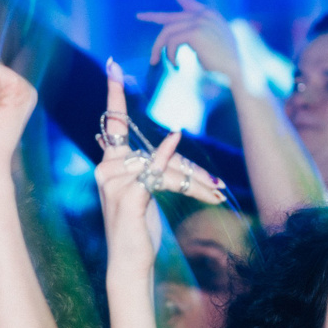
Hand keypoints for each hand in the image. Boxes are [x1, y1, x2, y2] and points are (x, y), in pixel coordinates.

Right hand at [94, 61, 226, 275]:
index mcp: (110, 164)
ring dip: (194, 182)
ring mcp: (114, 183)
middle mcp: (107, 169)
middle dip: (191, 171)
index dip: (113, 92)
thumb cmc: (138, 228)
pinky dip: (167, 157)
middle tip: (220, 187)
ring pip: (161, 167)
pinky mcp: (127, 197)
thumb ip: (153, 167)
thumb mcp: (147, 192)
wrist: (130, 262)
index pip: (112, 123)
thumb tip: (172, 141)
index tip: (112, 64)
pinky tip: (176, 137)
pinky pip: (152, 171)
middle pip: (155, 153)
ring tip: (217, 196)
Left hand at [137, 0, 242, 84]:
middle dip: (153, 16)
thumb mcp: (212, 43)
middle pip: (170, 17)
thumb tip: (179, 37)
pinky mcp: (195, 32)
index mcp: (209, 15)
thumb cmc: (224, 64)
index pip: (188, 1)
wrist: (236, 71)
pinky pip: (172, 42)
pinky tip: (175, 65)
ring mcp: (200, 21)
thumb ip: (199, 34)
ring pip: (167, 32)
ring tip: (156, 61)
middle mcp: (204, 14)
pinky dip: (170, 55)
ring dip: (159, 48)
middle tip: (139, 16)